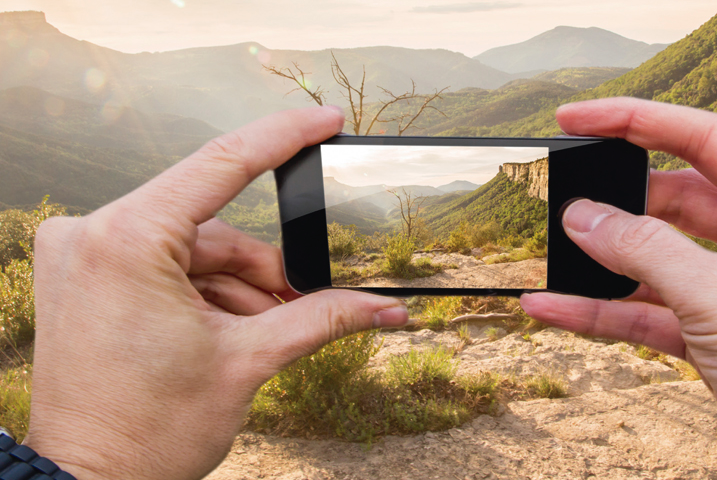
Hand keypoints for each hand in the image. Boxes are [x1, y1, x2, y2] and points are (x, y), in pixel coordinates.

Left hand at [24, 106, 408, 479]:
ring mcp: (82, 254)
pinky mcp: (83, 274)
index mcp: (127, 241)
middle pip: (212, 224)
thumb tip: (386, 307)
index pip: (223, 164)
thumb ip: (323, 318)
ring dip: (237, 287)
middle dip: (263, 267)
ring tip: (263, 332)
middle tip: (301, 301)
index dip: (284, 136)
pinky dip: (203, 292)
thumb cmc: (147, 432)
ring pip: (191, 248)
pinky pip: (163, 263)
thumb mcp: (248, 362)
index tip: (326, 119)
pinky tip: (225, 330)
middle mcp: (92, 234)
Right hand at [522, 98, 716, 479]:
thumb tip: (584, 216)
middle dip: (615, 203)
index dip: (635, 122)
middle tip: (561, 200)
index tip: (577, 119)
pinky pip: (648, 310)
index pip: (703, 138)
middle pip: (672, 198)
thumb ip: (647, 251)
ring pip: (655, 259)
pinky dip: (604, 311)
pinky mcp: (716, 333)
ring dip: (603, 263)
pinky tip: (557, 308)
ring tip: (551, 258)